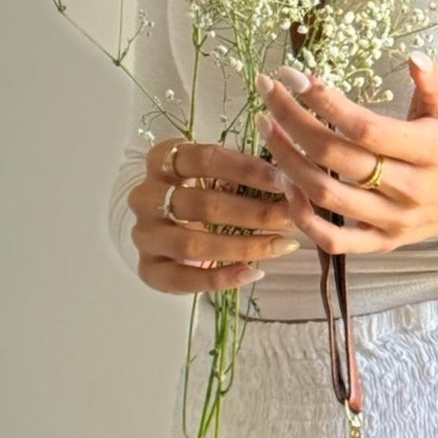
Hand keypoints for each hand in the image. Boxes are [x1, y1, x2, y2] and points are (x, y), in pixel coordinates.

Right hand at [126, 135, 302, 293]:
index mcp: (162, 161)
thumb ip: (243, 174)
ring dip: (244, 246)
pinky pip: (184, 279)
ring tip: (282, 245)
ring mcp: (144, 234)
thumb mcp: (214, 175)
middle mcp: (146, 196)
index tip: (285, 180)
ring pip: (193, 243)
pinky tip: (254, 272)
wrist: (164, 229)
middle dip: (255, 212)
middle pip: (203, 204)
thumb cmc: (199, 194)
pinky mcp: (148, 269)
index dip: (249, 170)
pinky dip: (222, 278)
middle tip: (292, 216)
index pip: (206, 159)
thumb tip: (293, 179)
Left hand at [254, 52, 437, 257]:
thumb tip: (414, 56)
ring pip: (327, 196)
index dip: (326, 102)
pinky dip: (302, 216)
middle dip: (293, 123)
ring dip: (288, 162)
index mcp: (430, 150)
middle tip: (268, 94)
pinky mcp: (381, 243)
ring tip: (268, 129)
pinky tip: (285, 183)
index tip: (295, 76)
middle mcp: (410, 188)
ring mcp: (393, 220)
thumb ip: (433, 82)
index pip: (367, 128)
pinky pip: (332, 241)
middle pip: (337, 159)